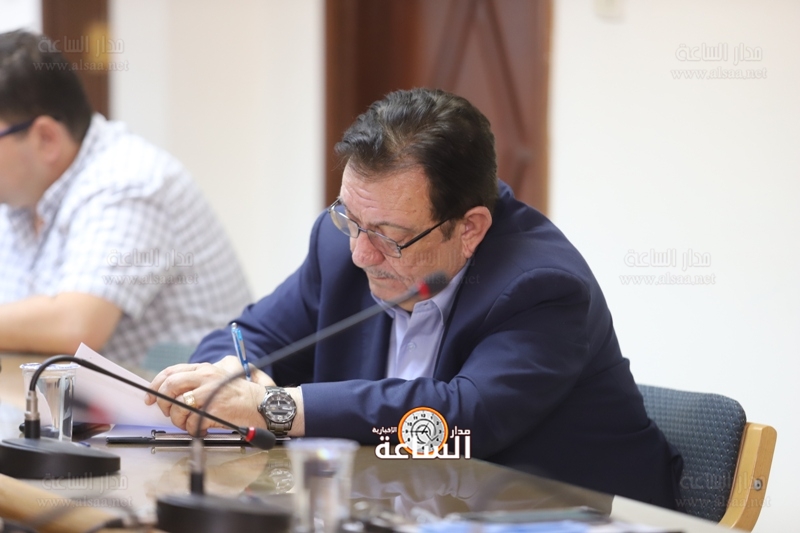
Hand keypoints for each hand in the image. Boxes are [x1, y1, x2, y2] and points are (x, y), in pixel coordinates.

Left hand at [144, 357, 272, 433]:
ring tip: (190, 424)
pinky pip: (192, 423)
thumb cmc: (240, 395)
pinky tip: (202, 429)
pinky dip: (194, 430)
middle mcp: (206, 377)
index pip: (170, 372)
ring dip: (180, 421)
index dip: (155, 386)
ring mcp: (210, 392)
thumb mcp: (218, 379)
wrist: (263, 405)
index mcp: (204, 369)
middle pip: (170, 387)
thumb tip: (171, 393)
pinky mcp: (215, 409)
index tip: (150, 399)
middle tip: (171, 413)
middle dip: (164, 404)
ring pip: (178, 407)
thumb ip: (196, 381)